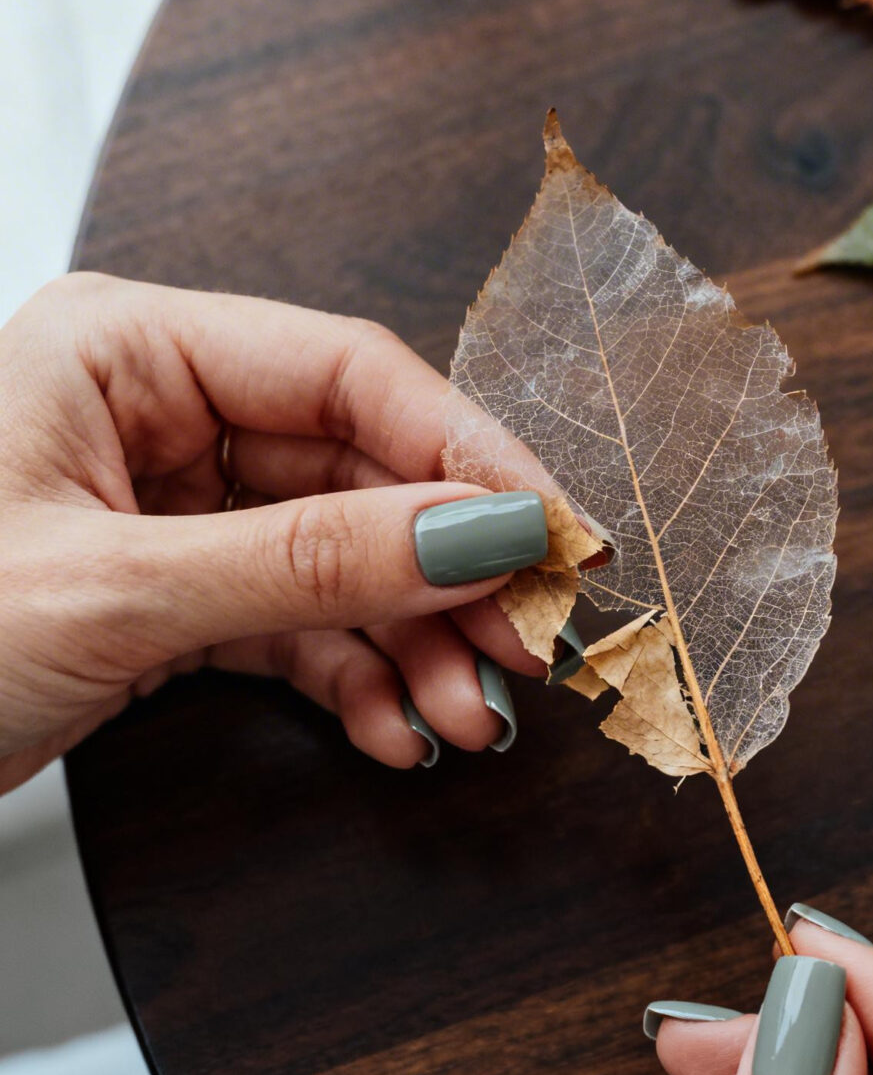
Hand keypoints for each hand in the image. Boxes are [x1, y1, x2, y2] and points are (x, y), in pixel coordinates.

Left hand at [0, 273, 554, 794]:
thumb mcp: (114, 594)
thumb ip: (309, 563)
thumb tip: (479, 534)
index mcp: (124, 346)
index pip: (348, 372)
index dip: (468, 454)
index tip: (558, 533)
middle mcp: (154, 409)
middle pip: (360, 471)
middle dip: (447, 572)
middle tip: (532, 644)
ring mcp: (168, 502)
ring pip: (340, 557)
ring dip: (415, 642)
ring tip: (469, 716)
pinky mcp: (169, 588)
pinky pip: (295, 620)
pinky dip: (352, 677)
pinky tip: (393, 728)